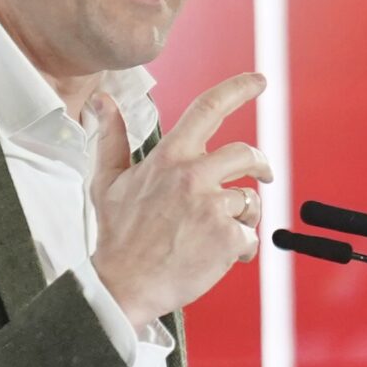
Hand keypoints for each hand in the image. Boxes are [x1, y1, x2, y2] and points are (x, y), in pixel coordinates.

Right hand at [89, 73, 271, 331]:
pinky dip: (241, 248)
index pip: (208, 108)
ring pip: (250, 199)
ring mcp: (213, 206)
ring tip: (218, 233)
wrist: (124, 286)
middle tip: (266, 174)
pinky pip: (251, 236)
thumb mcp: (107, 181)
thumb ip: (110, 137)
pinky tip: (219, 257)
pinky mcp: (227, 237)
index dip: (239, 89)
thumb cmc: (117, 236)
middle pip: (247, 154)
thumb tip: (101, 100)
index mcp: (170, 157)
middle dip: (261, 164)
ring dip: (243, 216)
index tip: (260, 80)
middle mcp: (194, 175)